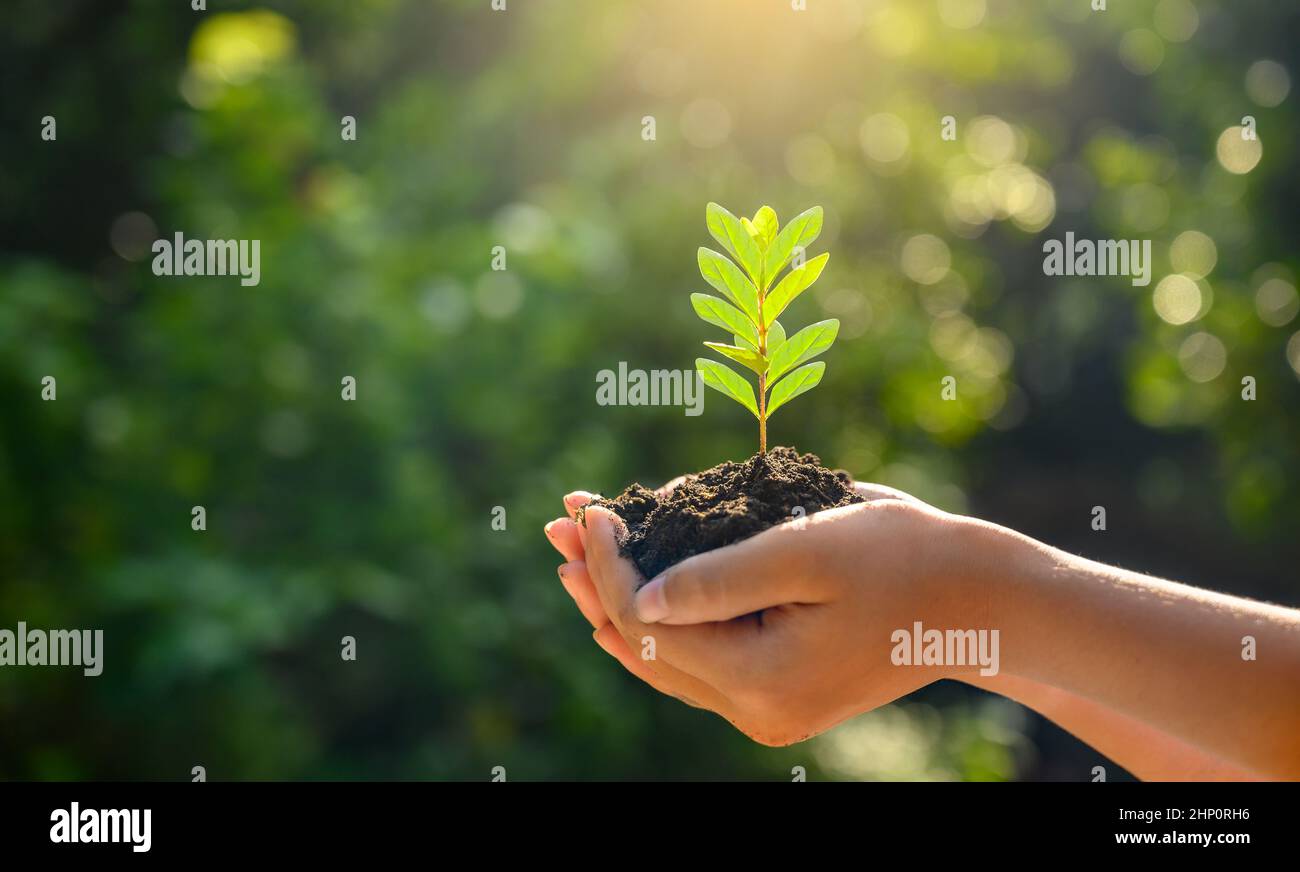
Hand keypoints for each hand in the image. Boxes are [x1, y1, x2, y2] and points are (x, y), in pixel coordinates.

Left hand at [545, 480, 996, 744]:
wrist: (974, 599)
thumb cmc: (901, 557)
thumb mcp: (807, 549)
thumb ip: (718, 576)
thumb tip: (638, 595)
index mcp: (761, 680)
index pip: (652, 623)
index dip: (612, 564)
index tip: (592, 509)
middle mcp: (756, 710)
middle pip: (648, 647)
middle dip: (598, 582)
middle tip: (555, 526)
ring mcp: (766, 709)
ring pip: (668, 659)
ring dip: (619, 603)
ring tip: (576, 556)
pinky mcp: (777, 693)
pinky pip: (699, 662)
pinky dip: (661, 622)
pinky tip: (630, 595)